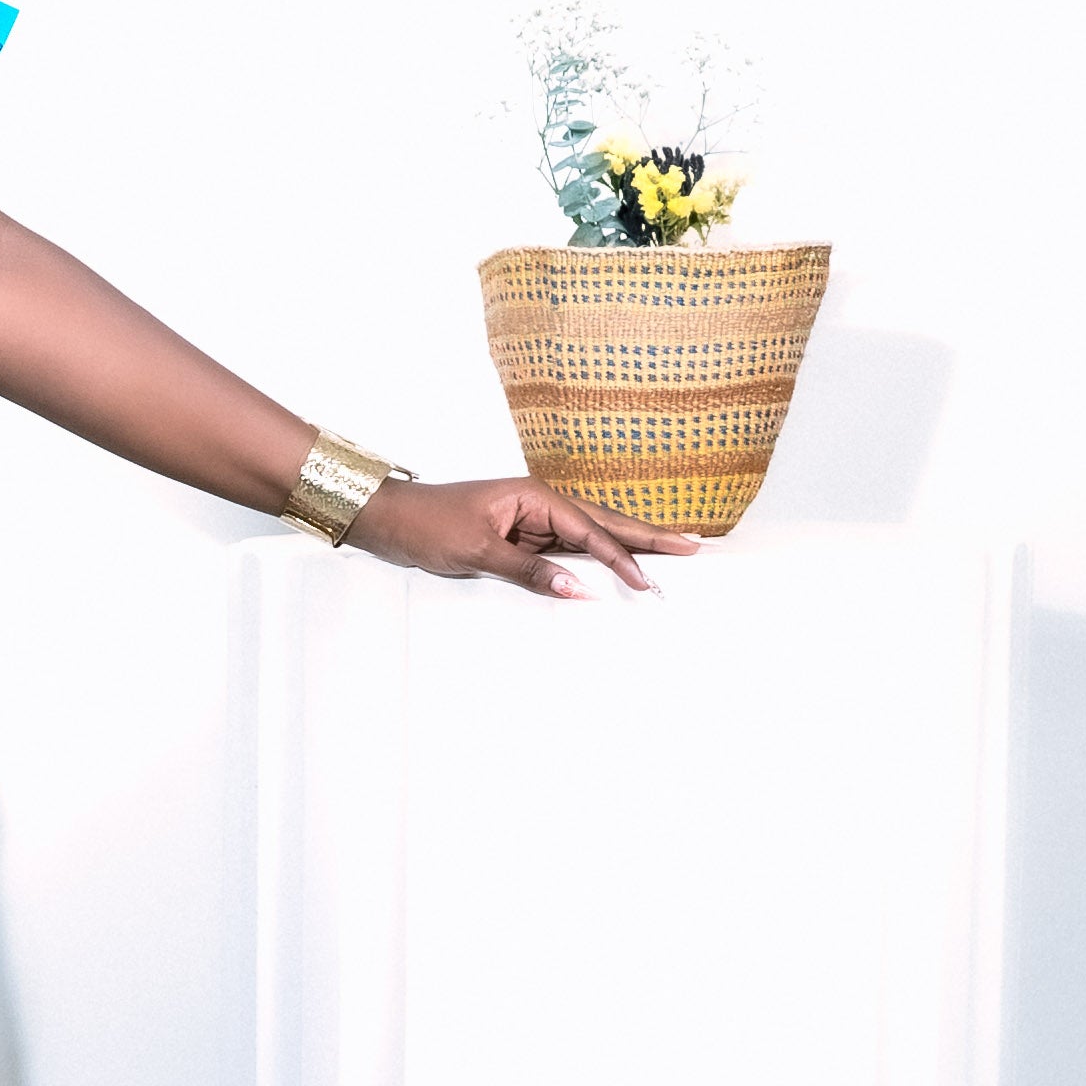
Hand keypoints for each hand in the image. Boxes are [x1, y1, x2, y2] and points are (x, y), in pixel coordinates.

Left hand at [346, 476, 696, 597]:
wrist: (390, 519)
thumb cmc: (427, 525)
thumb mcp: (477, 552)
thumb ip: (528, 571)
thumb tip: (577, 589)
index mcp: (535, 497)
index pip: (590, 531)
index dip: (622, 558)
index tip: (650, 581)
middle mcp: (540, 503)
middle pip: (604, 523)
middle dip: (648, 537)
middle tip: (695, 546)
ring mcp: (533, 519)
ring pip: (590, 535)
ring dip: (628, 545)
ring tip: (671, 552)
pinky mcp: (522, 536)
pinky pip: (567, 548)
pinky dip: (595, 557)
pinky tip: (617, 565)